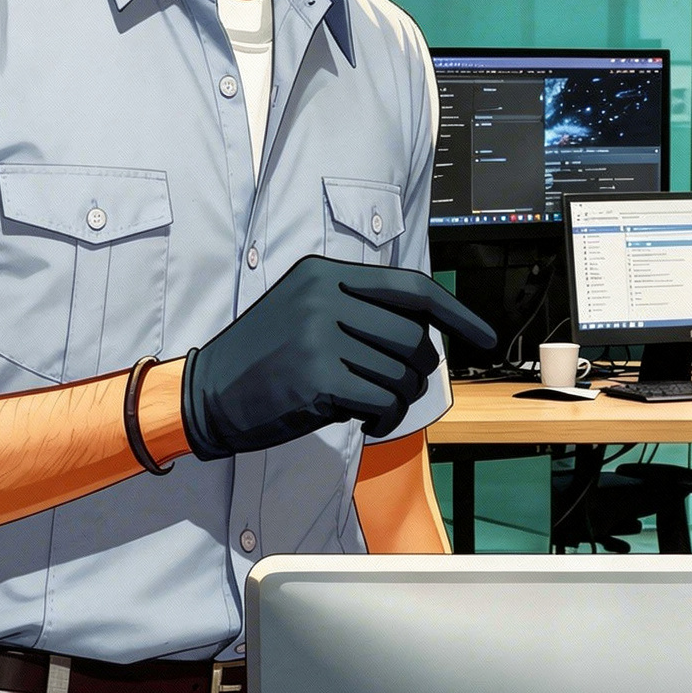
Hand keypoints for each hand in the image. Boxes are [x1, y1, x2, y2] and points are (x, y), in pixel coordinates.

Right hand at [181, 257, 495, 458]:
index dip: (457, 313)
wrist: (206, 394)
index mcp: (323, 273)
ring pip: (401, 371)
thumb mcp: (303, 311)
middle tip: (395, 388)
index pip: (410, 288)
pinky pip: (382, 399)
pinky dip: (385, 417)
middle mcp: (322, 296)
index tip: (485, 335)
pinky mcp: (316, 376)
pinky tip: (366, 419)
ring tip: (372, 405)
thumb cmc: (262, 361)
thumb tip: (423, 331)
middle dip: (418, 370)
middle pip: (412, 335)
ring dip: (398, 398)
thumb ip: (356, 308)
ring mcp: (318, 334)